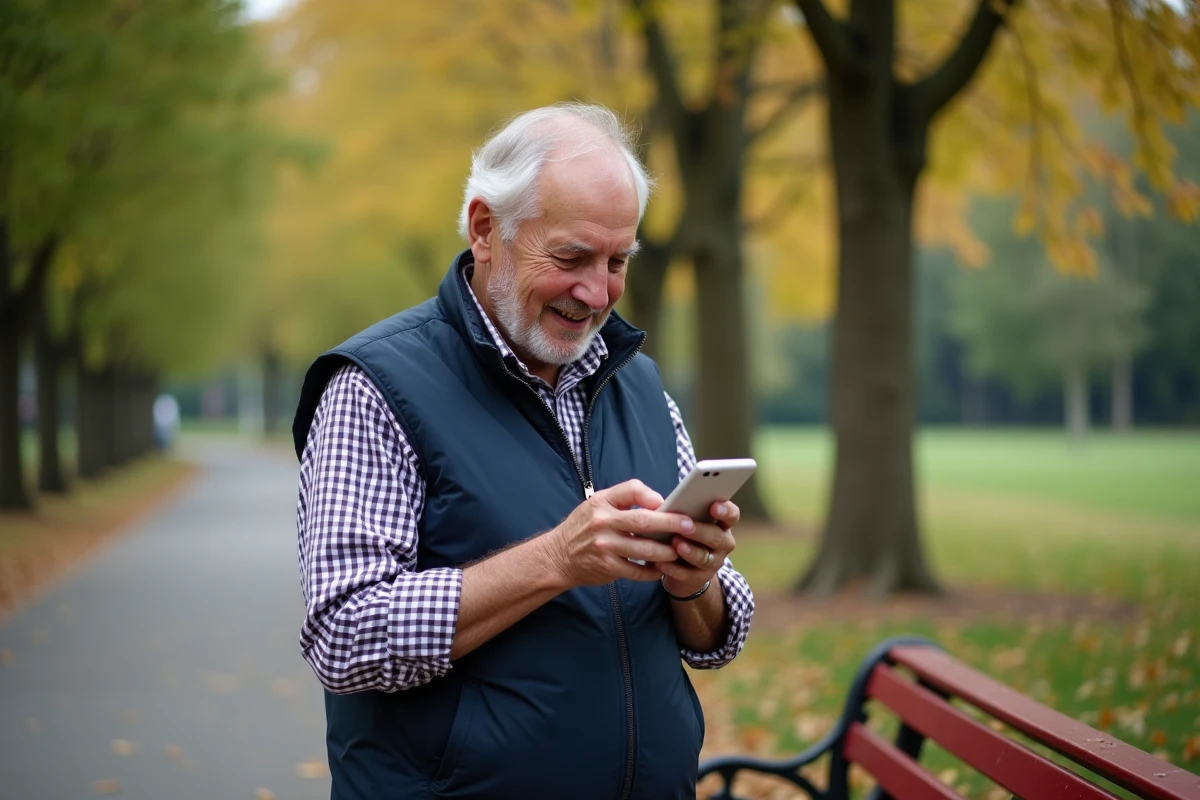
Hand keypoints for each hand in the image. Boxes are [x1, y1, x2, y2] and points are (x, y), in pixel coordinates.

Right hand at [542, 480, 696, 588]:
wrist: (557, 556)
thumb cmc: (583, 527)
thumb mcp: (596, 503)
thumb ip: (624, 497)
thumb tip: (657, 501)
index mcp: (602, 503)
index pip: (631, 490)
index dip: (652, 495)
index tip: (667, 503)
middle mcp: (603, 523)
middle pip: (644, 522)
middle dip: (670, 524)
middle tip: (690, 526)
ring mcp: (606, 547)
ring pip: (645, 550)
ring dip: (666, 551)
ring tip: (680, 550)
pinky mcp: (608, 567)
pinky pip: (637, 571)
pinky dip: (652, 571)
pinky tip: (662, 569)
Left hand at [657, 500, 738, 596]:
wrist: (683, 568)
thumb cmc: (684, 535)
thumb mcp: (687, 521)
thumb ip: (683, 512)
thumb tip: (667, 505)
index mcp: (722, 524)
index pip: (731, 515)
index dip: (725, 510)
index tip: (714, 506)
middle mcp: (723, 543)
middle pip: (716, 537)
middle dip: (700, 532)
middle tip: (686, 527)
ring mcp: (714, 562)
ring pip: (704, 558)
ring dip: (689, 551)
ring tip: (675, 544)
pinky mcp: (700, 578)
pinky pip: (688, 575)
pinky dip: (674, 569)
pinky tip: (662, 563)